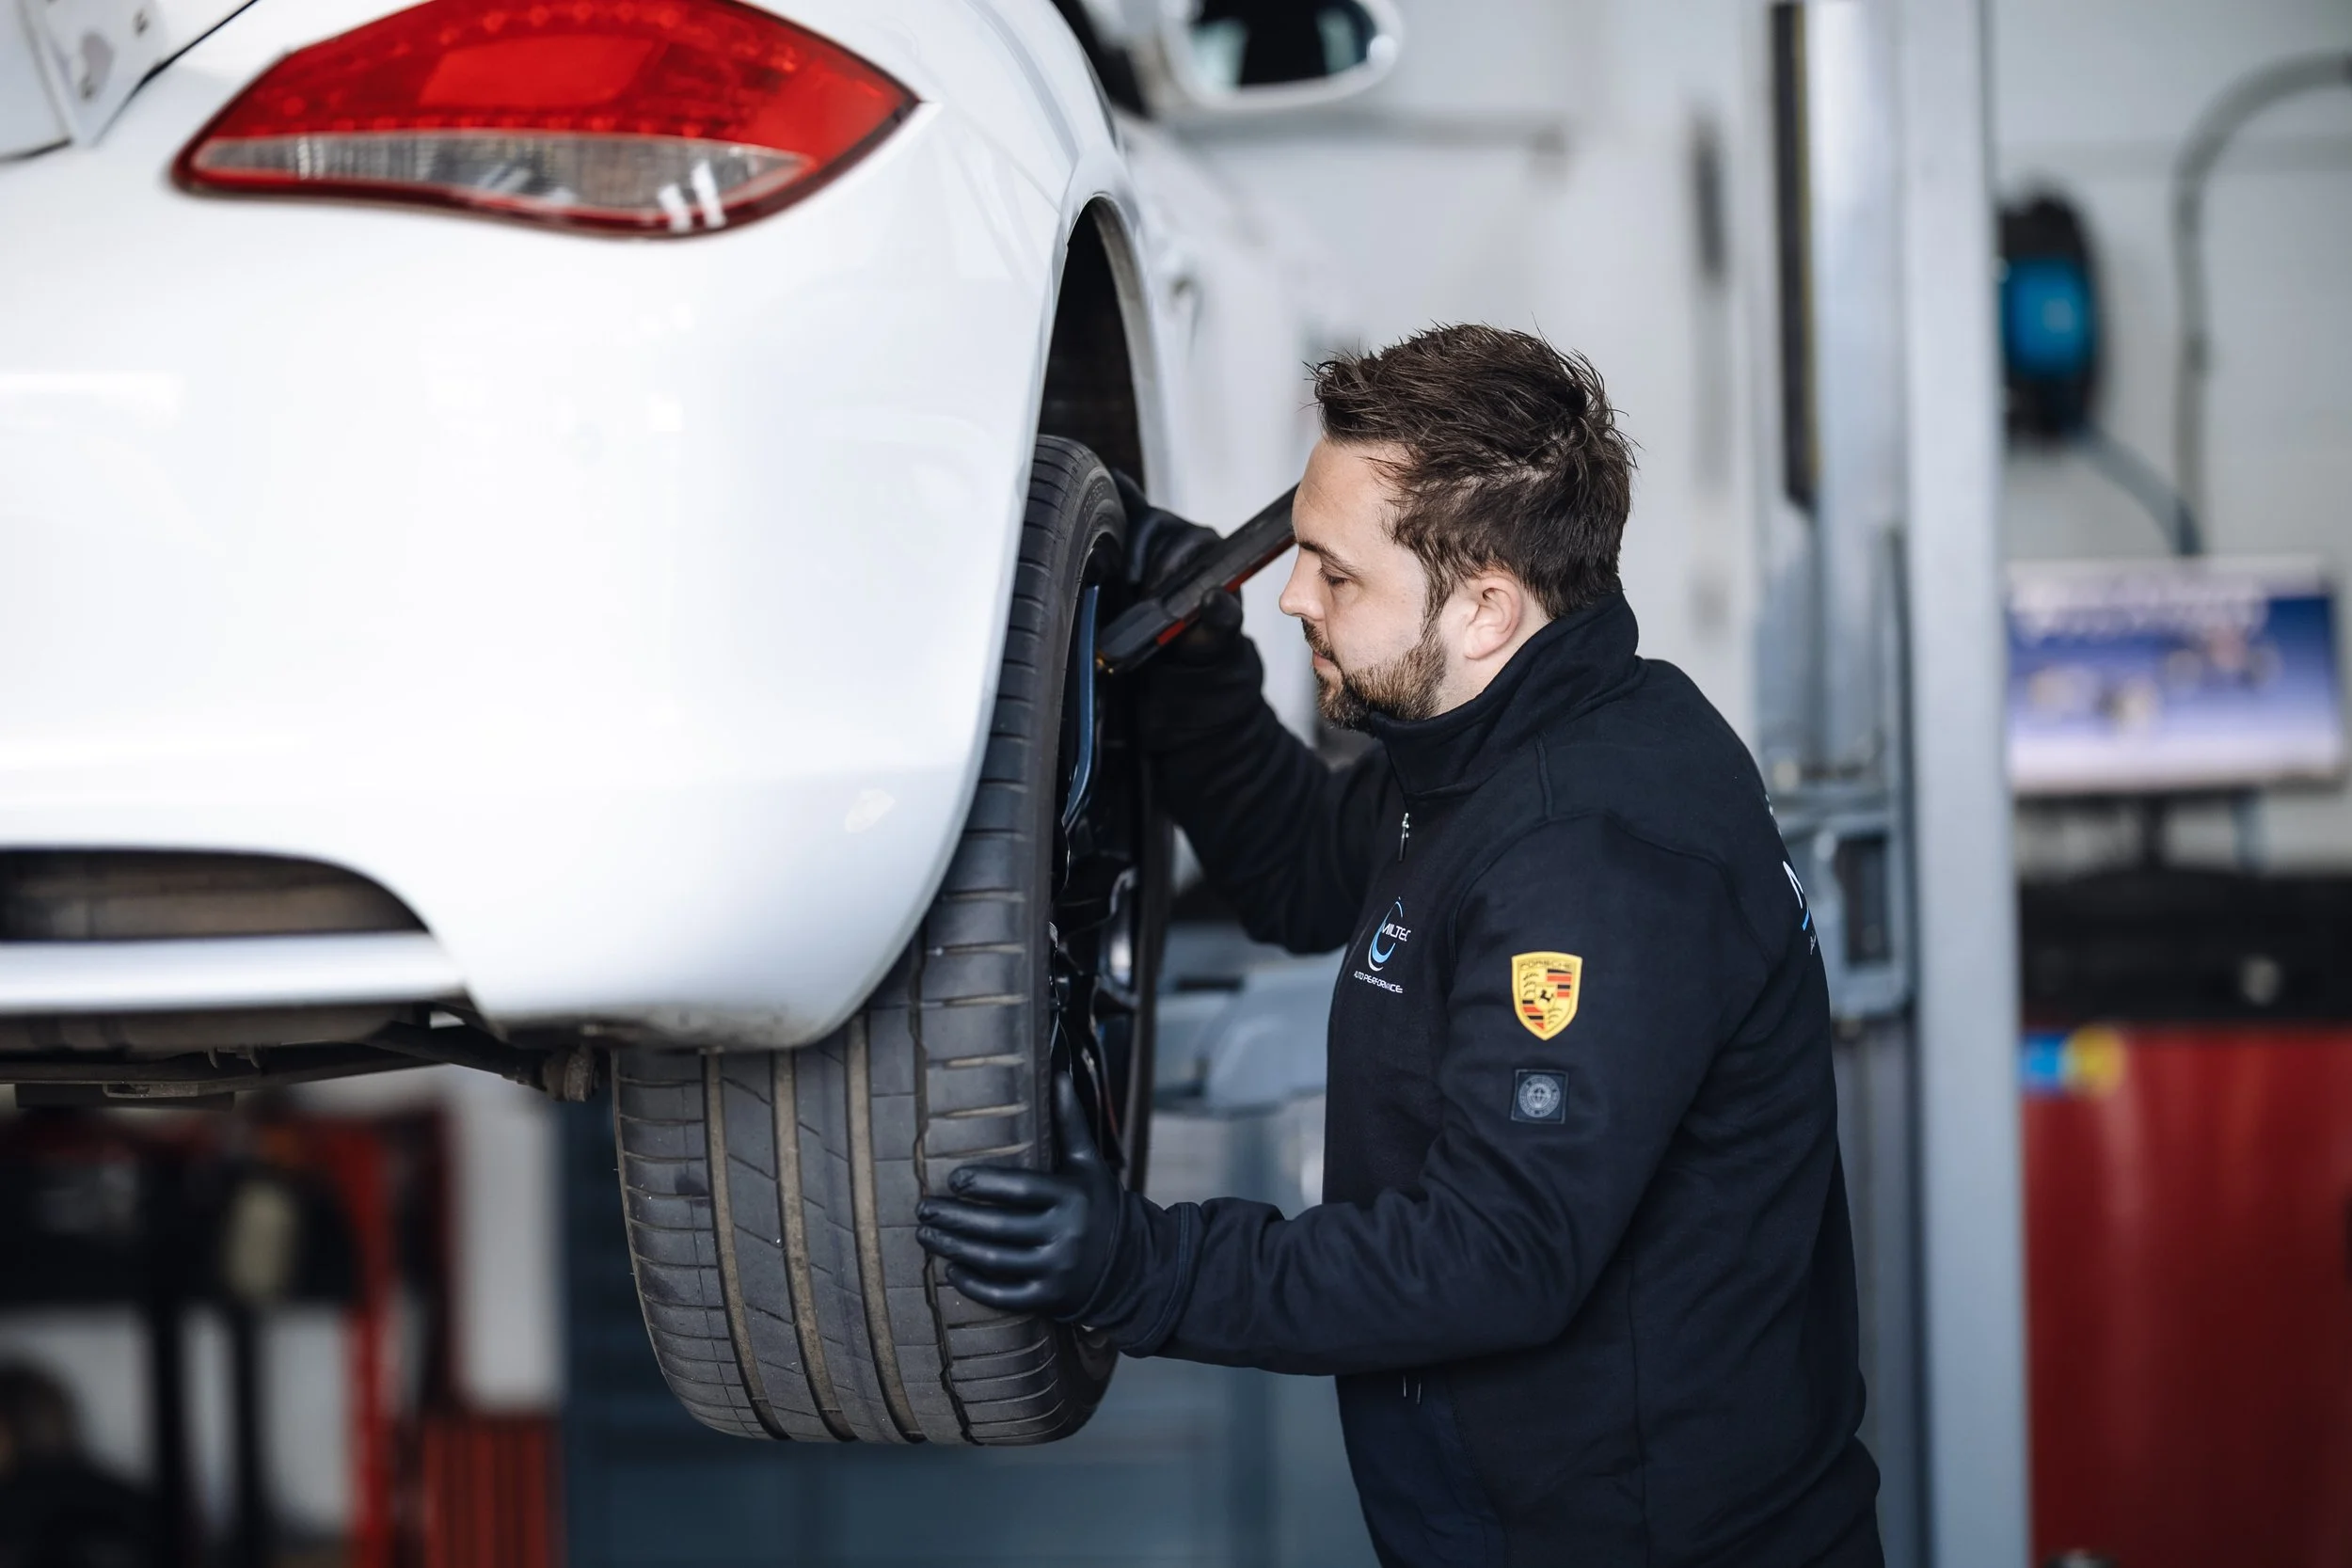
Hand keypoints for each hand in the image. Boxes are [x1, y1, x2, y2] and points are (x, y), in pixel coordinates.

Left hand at [917, 1071, 1128, 1317]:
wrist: (1131, 1264)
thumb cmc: (1098, 1204)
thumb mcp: (1088, 1163)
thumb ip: (1070, 1121)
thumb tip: (1056, 1071)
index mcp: (1072, 1196)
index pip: (1020, 1188)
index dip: (983, 1183)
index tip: (952, 1177)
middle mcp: (1066, 1234)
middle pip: (997, 1226)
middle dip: (953, 1217)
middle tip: (923, 1208)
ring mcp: (1057, 1269)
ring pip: (994, 1260)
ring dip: (953, 1247)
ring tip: (926, 1234)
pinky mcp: (1049, 1298)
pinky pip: (1003, 1295)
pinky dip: (973, 1284)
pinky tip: (951, 1269)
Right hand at [1112, 470, 1244, 663]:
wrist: (1183, 644)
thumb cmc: (1202, 636)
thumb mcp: (1217, 635)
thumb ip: (1222, 619)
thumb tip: (1213, 597)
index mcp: (1212, 550)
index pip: (1188, 541)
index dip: (1166, 563)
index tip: (1151, 592)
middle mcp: (1187, 533)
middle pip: (1158, 527)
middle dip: (1142, 560)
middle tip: (1135, 594)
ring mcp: (1164, 529)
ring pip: (1138, 522)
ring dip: (1126, 550)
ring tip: (1124, 582)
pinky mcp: (1141, 532)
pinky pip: (1132, 504)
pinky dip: (1122, 493)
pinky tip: (1112, 476)